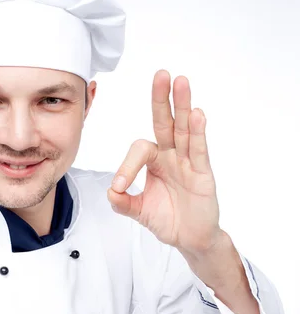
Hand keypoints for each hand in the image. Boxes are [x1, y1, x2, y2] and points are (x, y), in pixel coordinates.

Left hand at [107, 70, 222, 254]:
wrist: (190, 239)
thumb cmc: (167, 219)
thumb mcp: (139, 211)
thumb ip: (123, 202)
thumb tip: (111, 191)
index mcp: (155, 160)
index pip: (140, 149)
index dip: (127, 165)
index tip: (120, 186)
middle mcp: (172, 155)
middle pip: (166, 122)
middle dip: (162, 99)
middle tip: (161, 74)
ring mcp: (188, 162)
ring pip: (184, 129)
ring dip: (183, 105)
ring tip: (181, 81)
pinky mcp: (203, 173)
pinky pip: (199, 150)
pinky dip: (198, 133)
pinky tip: (197, 115)